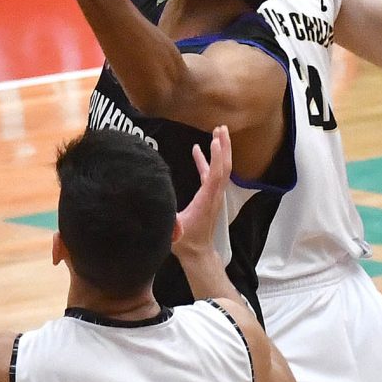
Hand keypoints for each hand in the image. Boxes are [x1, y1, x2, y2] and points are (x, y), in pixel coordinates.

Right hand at [174, 126, 231, 260]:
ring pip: (221, 169)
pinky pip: (211, 175)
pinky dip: (207, 161)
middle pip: (224, 167)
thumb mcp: (173, 231)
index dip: (216, 157)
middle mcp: (214, 195)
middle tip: (221, 128)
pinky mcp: (209, 197)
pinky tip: (198, 150)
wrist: (198, 253)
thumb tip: (157, 204)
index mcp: (206, 200)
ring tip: (217, 132)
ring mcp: (213, 195)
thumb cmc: (185, 242)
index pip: (215, 175)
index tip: (215, 140)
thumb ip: (169, 219)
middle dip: (224, 147)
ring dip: (220, 151)